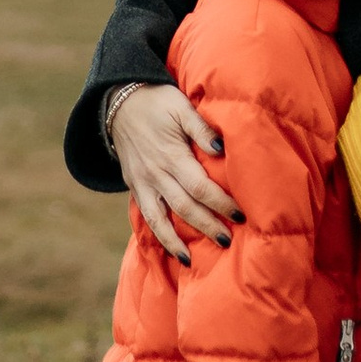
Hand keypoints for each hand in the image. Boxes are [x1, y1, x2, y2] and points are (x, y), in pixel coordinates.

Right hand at [109, 83, 240, 260]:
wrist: (120, 102)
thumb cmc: (158, 102)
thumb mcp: (181, 106)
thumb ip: (201, 129)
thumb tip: (220, 149)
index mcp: (172, 155)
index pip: (200, 187)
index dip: (220, 203)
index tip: (240, 214)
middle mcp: (157, 174)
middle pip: (185, 207)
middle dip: (207, 226)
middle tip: (228, 240)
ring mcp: (143, 183)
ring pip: (162, 219)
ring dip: (179, 240)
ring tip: (194, 259)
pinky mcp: (135, 187)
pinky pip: (147, 217)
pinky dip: (161, 236)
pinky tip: (175, 251)